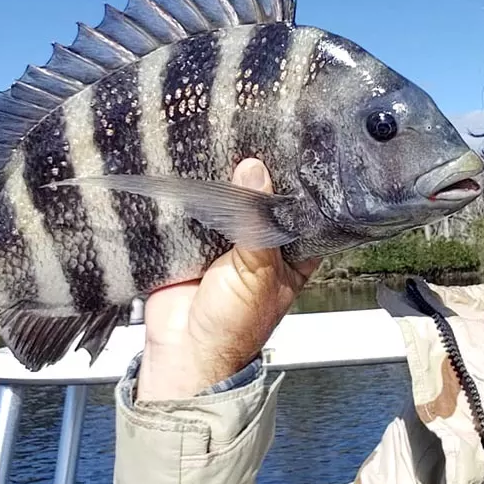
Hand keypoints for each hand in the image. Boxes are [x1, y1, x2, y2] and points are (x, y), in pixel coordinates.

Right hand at [136, 158, 319, 400]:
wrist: (183, 350)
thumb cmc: (234, 325)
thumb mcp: (258, 270)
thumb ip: (258, 220)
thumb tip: (254, 171)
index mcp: (292, 252)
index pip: (300, 208)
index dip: (297, 181)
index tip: (291, 143)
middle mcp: (262, 242)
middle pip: (262, 199)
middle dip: (255, 174)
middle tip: (251, 133)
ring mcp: (226, 240)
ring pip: (228, 200)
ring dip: (222, 179)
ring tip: (221, 138)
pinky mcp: (193, 239)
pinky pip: (194, 208)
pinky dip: (192, 191)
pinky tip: (190, 162)